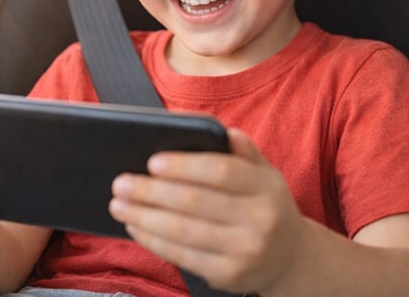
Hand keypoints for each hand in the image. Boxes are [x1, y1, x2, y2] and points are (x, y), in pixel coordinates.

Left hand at [109, 128, 304, 294]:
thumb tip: (226, 132)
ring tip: (119, 205)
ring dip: (144, 217)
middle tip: (120, 182)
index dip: (184, 167)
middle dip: (151, 192)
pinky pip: (182, 256)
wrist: (289, 258)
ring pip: (183, 232)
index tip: (152, 162)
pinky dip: (153, 240)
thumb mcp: (264, 174)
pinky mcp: (228, 276)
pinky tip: (136, 227)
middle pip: (194, 203)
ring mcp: (244, 251)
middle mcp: (260, 220)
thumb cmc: (263, 204)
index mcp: (266, 187)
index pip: (221, 172)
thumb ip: (244, 152)